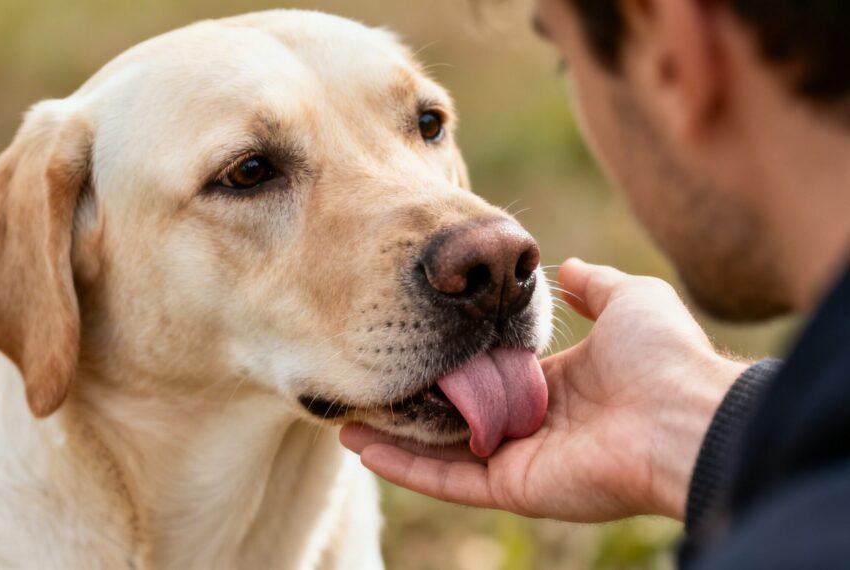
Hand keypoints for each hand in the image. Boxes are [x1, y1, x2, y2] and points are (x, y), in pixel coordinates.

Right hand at [340, 259, 748, 521]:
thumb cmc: (663, 355)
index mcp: (557, 384)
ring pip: (440, 449)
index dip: (451, 357)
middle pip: (457, 414)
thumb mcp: (628, 299)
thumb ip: (593, 284)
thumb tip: (567, 266)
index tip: (412, 335)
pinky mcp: (511, 485)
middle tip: (366, 378)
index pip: (490, 374)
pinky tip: (359, 444)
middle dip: (413, 399)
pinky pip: (445, 478)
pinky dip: (401, 465)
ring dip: (391, 436)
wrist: (685, 415)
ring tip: (345, 416)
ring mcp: (519, 459)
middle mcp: (532, 424)